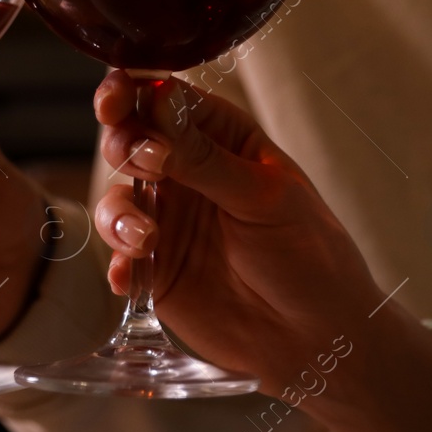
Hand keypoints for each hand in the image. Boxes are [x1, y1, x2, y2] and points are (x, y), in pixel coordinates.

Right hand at [92, 71, 431, 431]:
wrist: (315, 338)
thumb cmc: (308, 255)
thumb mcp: (263, 199)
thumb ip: (206, 158)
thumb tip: (159, 104)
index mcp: (224, 139)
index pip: (170, 101)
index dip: (136, 93)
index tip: (117, 101)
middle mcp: (189, 173)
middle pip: (131, 140)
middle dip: (122, 145)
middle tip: (139, 163)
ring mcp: (170, 220)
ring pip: (118, 198)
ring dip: (121, 213)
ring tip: (147, 238)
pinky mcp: (156, 268)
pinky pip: (118, 257)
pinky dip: (116, 263)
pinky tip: (131, 276)